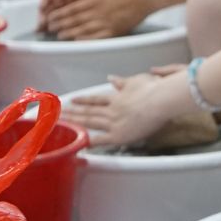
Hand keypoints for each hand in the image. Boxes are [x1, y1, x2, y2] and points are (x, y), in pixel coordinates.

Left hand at [40, 0, 154, 39]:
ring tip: (60, 35)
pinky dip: (85, 40)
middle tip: (50, 27)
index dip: (59, 15)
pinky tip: (77, 41)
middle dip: (60, 25)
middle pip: (75, 21)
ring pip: (83, 31)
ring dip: (69, 34)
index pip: (72, 9)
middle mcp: (100, 12)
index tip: (50, 17)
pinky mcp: (115, 31)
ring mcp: (108, 23)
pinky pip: (97, 38)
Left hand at [61, 67, 182, 148]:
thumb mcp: (136, 80)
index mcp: (117, 97)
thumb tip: (111, 78)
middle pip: (88, 111)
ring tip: (62, 122)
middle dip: (72, 111)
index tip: (73, 99)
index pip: (96, 99)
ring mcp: (114, 122)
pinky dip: (91, 140)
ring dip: (75, 121)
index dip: (84, 99)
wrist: (160, 100)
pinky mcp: (119, 135)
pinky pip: (101, 139)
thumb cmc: (154, 89)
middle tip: (59, 112)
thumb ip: (122, 82)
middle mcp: (112, 109)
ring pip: (90, 122)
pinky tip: (80, 142)